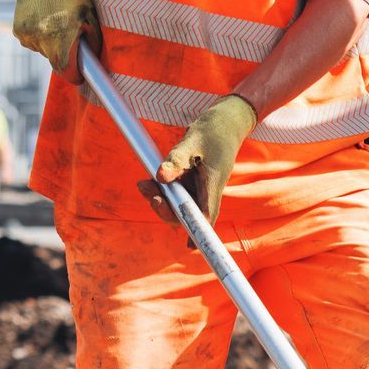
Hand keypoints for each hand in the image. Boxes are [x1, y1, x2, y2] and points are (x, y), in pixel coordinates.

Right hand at [10, 0, 99, 80]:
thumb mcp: (90, 17)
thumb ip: (92, 43)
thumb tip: (91, 64)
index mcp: (62, 38)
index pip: (67, 71)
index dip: (76, 74)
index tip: (81, 72)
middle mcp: (42, 40)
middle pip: (56, 62)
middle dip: (65, 54)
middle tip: (69, 35)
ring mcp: (28, 36)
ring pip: (44, 52)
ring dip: (51, 44)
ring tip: (55, 22)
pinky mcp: (18, 31)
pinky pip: (32, 43)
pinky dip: (39, 37)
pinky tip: (42, 19)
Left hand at [136, 95, 257, 226]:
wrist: (225, 122)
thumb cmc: (213, 131)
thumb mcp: (192, 142)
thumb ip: (175, 161)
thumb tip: (160, 177)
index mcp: (213, 185)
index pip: (206, 216)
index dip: (198, 232)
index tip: (191, 246)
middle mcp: (207, 191)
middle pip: (188, 214)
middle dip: (166, 210)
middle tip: (149, 194)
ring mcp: (200, 187)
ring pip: (179, 203)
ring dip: (160, 198)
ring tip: (143, 184)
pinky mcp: (193, 181)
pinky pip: (176, 192)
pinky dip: (162, 189)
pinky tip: (150, 182)